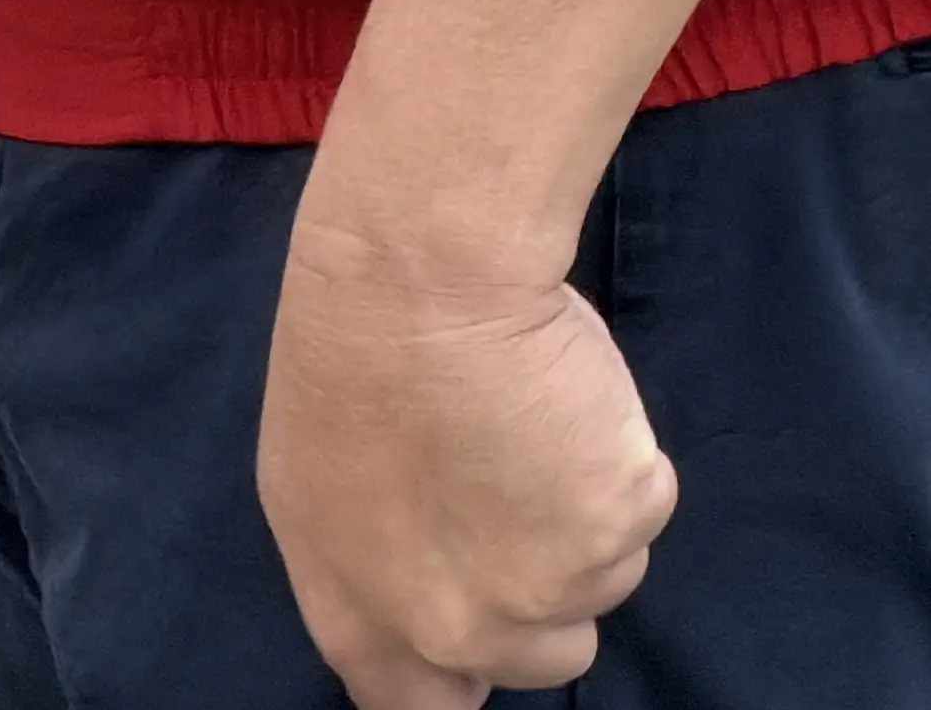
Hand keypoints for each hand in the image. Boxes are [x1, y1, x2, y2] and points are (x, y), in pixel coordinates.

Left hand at [259, 224, 667, 705]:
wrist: (415, 283)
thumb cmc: (349, 365)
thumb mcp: (315, 498)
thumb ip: (375, 588)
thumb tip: (432, 643)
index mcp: (371, 627)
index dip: (458, 684)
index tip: (481, 643)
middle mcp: (467, 631)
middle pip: (543, 658)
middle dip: (537, 590)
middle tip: (502, 494)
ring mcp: (552, 586)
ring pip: (601, 579)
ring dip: (577, 520)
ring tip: (516, 431)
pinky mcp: (620, 524)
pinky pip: (638, 510)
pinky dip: (614, 465)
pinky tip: (558, 406)